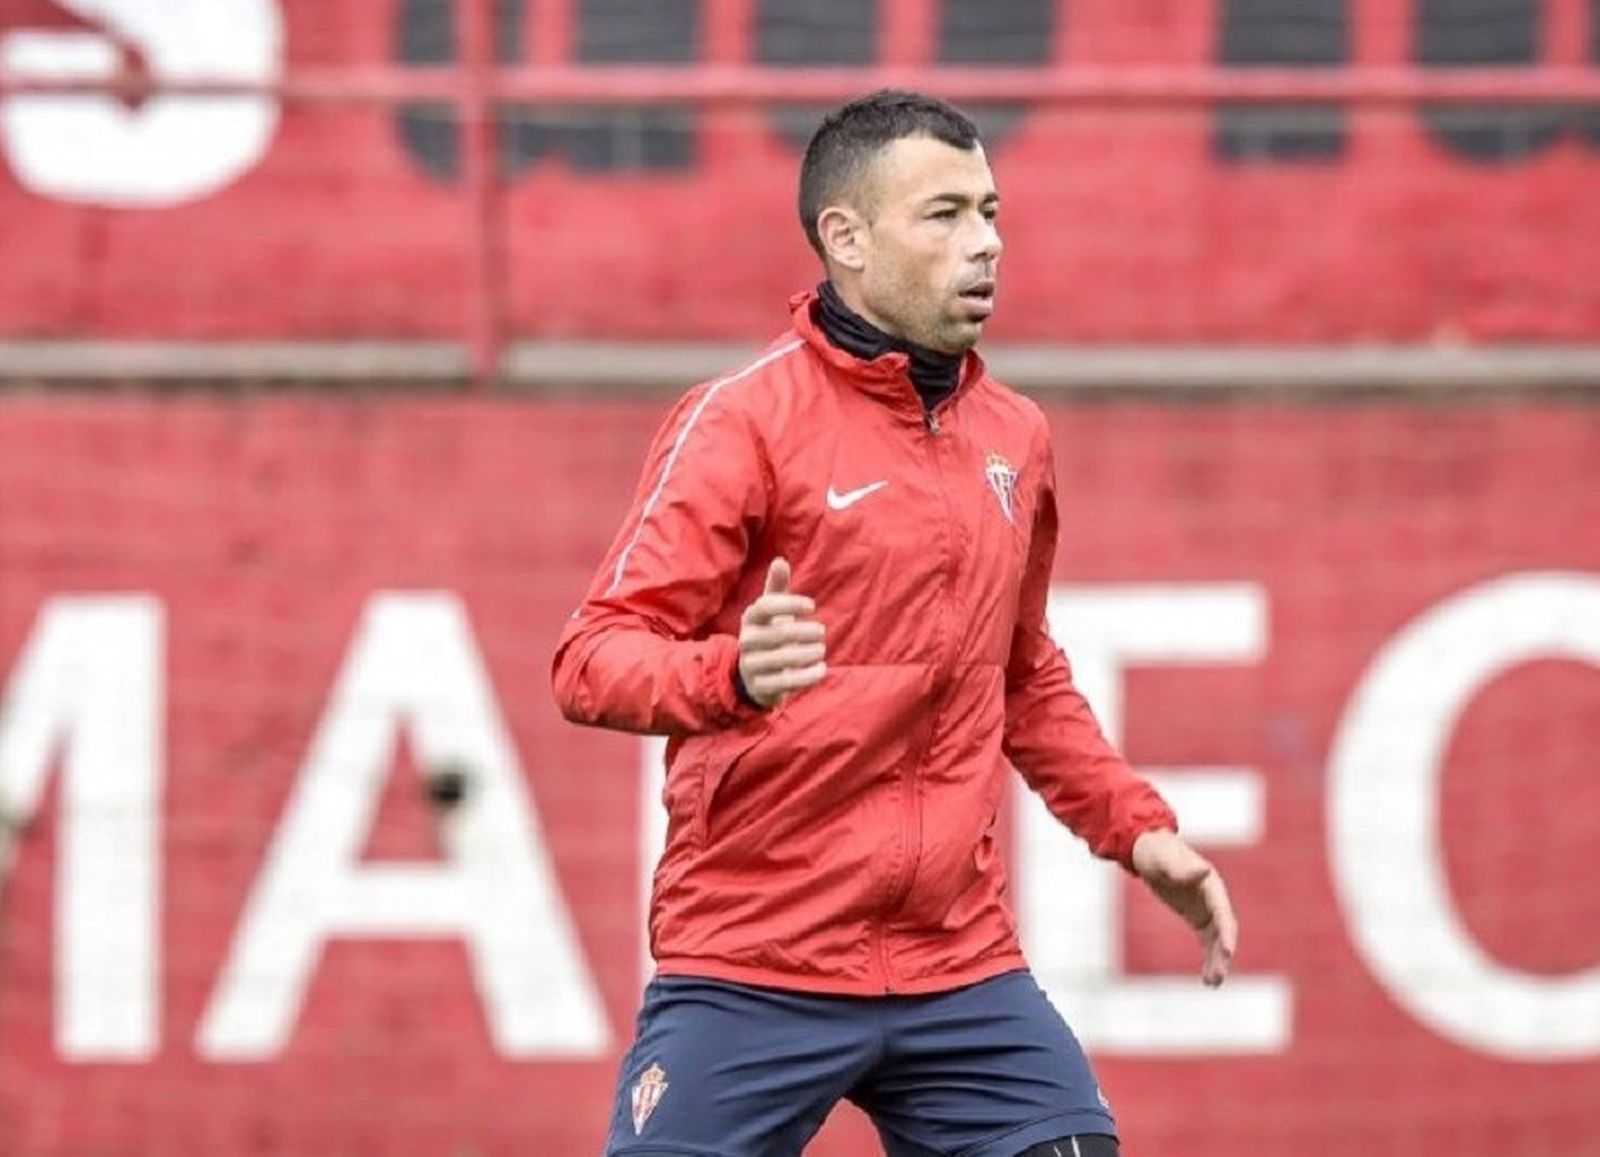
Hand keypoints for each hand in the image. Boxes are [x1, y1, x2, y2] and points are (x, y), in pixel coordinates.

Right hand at [737, 558, 826, 707]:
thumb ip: (777, 588)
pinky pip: (786, 683)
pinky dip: (807, 676)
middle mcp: (747, 641)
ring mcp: (752, 666)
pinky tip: (822, 669)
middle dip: (803, 632)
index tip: (812, 606)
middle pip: (777, 634)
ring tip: (821, 649)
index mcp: (750, 619)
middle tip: (821, 631)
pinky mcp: (761, 687)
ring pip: (782, 660)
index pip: (765, 606)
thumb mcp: (771, 612)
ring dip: (807, 654)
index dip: (789, 603)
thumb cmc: (769, 634)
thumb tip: (780, 560)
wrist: (753, 676)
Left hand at [1130, 829, 1237, 987]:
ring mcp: (1207, 910)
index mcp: (1211, 885)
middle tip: (1219, 977)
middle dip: (1223, 955)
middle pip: (1224, 931)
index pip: (1223, 913)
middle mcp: (1214, 899)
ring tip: (1213, 985)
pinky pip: (1207, 942)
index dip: (1227, 933)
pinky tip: (1207, 980)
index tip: (1228, 952)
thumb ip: (1181, 868)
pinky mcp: (1197, 918)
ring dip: (1217, 962)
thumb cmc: (1156, 852)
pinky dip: (1208, 959)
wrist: (1148, 850)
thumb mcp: (1164, 859)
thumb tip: (1204, 870)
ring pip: (1217, 941)